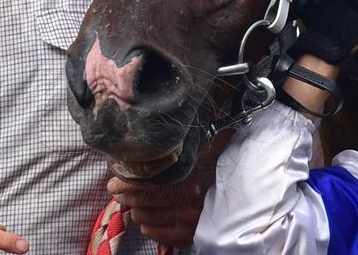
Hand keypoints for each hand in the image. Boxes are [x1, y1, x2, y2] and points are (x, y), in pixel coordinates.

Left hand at [107, 130, 230, 246]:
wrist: (243, 204)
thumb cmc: (224, 175)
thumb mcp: (214, 153)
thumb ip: (203, 141)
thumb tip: (202, 122)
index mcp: (188, 179)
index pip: (147, 183)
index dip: (126, 183)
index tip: (114, 181)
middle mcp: (185, 201)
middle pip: (142, 202)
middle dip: (126, 196)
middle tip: (117, 191)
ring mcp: (186, 221)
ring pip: (145, 219)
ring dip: (138, 211)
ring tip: (136, 204)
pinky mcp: (187, 236)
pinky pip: (156, 234)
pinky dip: (148, 227)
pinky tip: (149, 219)